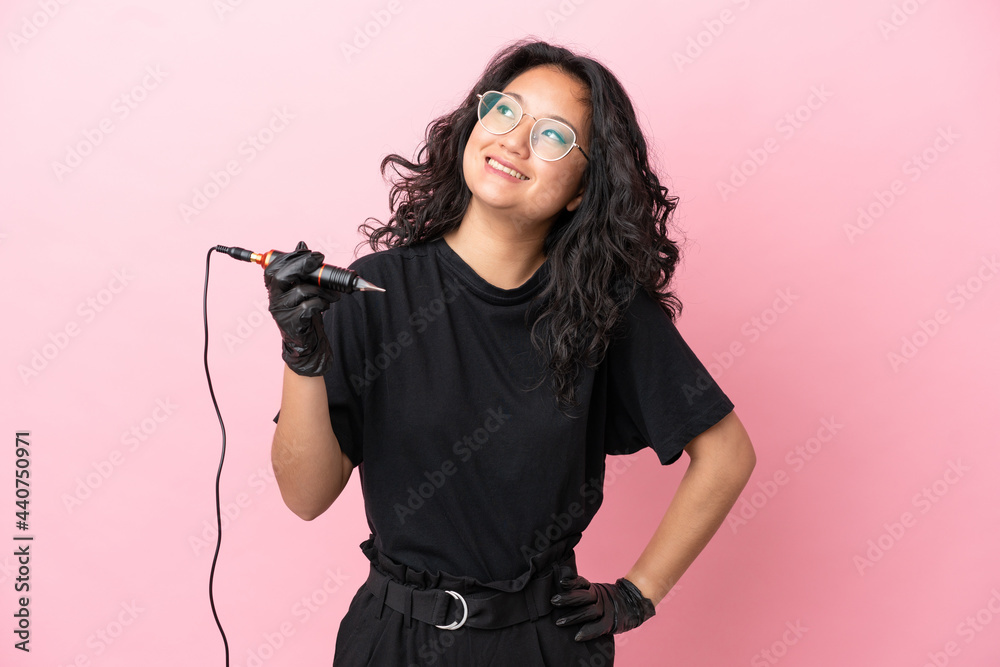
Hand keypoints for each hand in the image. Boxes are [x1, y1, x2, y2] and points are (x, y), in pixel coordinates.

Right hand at [264, 241, 340, 376]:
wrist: (308, 343)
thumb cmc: (306, 313)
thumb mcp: (304, 288)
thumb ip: (302, 269)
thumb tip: (301, 244)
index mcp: (275, 287)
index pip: (274, 266)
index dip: (292, 257)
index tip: (312, 254)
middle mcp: (274, 298)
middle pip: (281, 275)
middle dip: (303, 265)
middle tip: (321, 261)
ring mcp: (281, 311)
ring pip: (301, 290)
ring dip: (323, 289)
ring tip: (333, 295)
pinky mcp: (291, 323)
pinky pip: (308, 306)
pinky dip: (321, 303)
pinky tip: (326, 305)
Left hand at [550, 575, 655, 641]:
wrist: (634, 605)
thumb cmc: (609, 600)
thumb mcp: (596, 592)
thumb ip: (581, 592)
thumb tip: (560, 588)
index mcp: (594, 589)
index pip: (582, 583)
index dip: (572, 582)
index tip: (561, 583)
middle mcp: (599, 598)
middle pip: (583, 597)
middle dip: (568, 598)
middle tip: (553, 601)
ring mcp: (606, 610)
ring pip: (588, 612)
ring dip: (573, 617)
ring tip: (559, 622)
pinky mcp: (611, 623)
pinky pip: (598, 628)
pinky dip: (588, 632)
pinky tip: (578, 636)